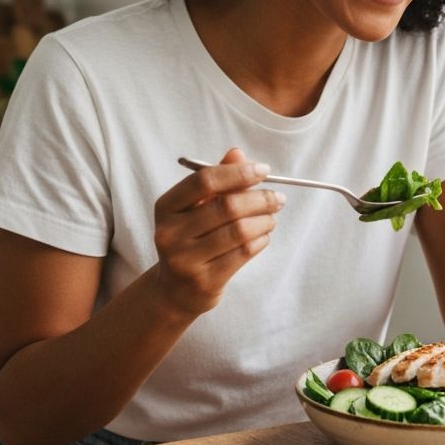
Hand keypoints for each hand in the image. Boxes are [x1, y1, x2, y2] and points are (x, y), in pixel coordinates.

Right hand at [153, 148, 284, 316]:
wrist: (175, 291)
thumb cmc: (190, 239)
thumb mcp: (195, 208)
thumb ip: (217, 179)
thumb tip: (238, 153)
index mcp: (166, 207)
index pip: (204, 181)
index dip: (238, 173)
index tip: (264, 170)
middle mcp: (170, 233)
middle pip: (226, 206)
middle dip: (260, 199)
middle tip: (278, 198)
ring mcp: (185, 260)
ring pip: (239, 231)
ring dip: (264, 220)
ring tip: (272, 218)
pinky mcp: (204, 281)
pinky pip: (243, 253)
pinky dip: (261, 240)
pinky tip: (264, 236)